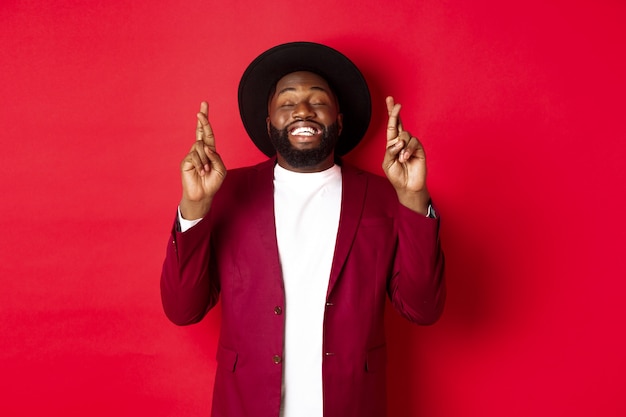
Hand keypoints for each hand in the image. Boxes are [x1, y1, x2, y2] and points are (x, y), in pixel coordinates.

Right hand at [179, 101, 225, 218]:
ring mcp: (192, 155)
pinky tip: (201, 172)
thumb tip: (206, 146)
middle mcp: (200, 150)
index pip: (207, 133)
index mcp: (210, 151)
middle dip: (203, 119)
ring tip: (206, 171)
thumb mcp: (220, 169)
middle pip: (200, 131)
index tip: (204, 106)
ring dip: (206, 160)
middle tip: (202, 108)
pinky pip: (194, 156)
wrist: (203, 195)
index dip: (206, 120)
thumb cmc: (212, 183)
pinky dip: (201, 165)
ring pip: (200, 146)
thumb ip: (216, 157)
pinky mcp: (186, 161)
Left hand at [382, 96, 429, 213]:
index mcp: (392, 144)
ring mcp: (411, 145)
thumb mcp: (387, 163)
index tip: (390, 100)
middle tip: (396, 104)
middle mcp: (402, 142)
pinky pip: (414, 142)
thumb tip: (399, 141)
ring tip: (401, 159)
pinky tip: (405, 158)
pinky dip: (408, 150)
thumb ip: (390, 150)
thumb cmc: (396, 175)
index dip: (391, 113)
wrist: (407, 186)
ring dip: (401, 147)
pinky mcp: (419, 149)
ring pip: (406, 135)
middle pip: (399, 123)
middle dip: (395, 112)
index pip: (391, 126)